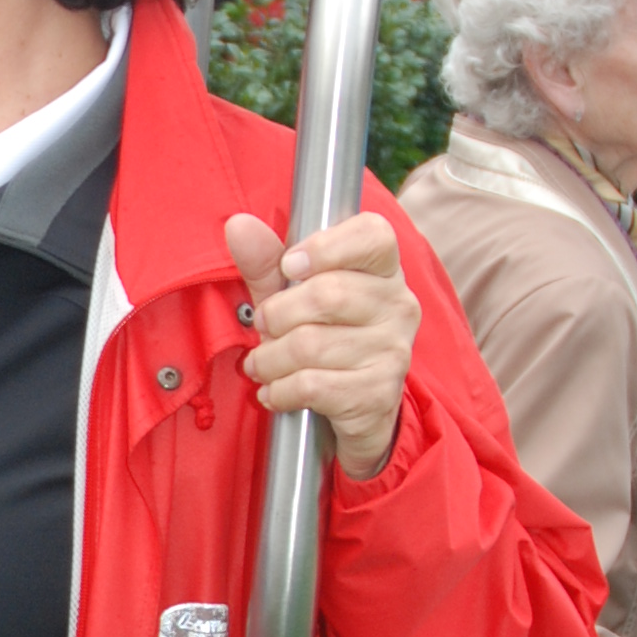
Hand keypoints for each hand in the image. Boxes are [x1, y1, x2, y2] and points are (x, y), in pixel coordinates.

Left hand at [225, 208, 418, 483]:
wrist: (351, 410)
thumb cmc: (321, 337)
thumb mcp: (289, 295)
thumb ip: (267, 261)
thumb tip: (239, 225)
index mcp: (383, 268)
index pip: (372, 235)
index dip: (325, 246)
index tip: (289, 266)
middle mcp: (398, 305)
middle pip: (327, 294)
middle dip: (276, 314)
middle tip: (262, 326)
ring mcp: (393, 350)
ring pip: (311, 345)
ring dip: (270, 358)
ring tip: (262, 363)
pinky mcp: (378, 393)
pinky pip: (312, 385)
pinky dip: (280, 390)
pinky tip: (274, 391)